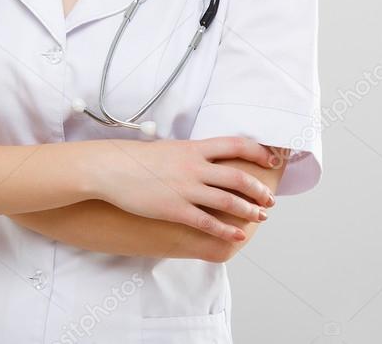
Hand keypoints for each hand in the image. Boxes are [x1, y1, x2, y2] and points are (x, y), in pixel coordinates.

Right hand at [92, 137, 281, 242]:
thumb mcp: (168, 148)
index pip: (236, 145)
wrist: (109, 169)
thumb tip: (206, 158)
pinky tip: (237, 236)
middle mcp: (194, 167)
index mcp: (193, 148)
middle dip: (259, 190)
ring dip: (249, 210)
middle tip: (269, 200)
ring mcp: (185, 189)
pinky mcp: (175, 209)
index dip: (259, 152)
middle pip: (238, 177)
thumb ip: (190, 154)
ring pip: (228, 201)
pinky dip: (227, 230)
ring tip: (260, 216)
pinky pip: (208, 222)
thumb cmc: (135, 159)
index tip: (271, 160)